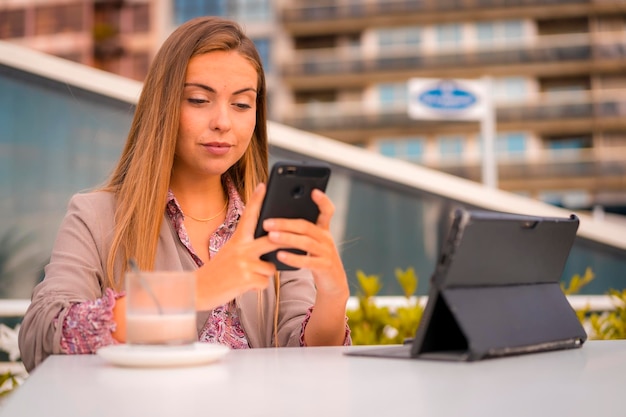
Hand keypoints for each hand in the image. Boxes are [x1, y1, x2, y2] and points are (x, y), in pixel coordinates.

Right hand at [195, 183, 280, 309]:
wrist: (198, 289)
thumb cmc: (218, 271)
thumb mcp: (230, 252)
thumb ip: (248, 246)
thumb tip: (271, 244)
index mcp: (237, 240)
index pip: (248, 216)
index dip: (257, 199)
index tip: (264, 185)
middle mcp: (241, 248)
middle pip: (272, 239)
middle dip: (288, 240)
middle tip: (299, 238)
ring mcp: (244, 263)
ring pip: (271, 267)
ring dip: (264, 274)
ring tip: (247, 277)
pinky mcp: (246, 278)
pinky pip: (265, 282)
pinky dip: (258, 286)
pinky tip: (245, 286)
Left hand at [262, 189, 348, 301]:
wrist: (333, 284)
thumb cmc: (316, 260)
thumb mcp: (311, 243)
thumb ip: (300, 233)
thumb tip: (273, 222)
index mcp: (323, 230)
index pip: (327, 211)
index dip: (322, 200)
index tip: (313, 191)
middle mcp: (327, 239)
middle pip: (306, 226)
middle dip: (285, 223)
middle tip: (267, 222)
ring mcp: (327, 253)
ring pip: (306, 242)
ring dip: (287, 238)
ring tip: (271, 236)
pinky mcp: (324, 267)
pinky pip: (308, 261)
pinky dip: (293, 258)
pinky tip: (280, 256)